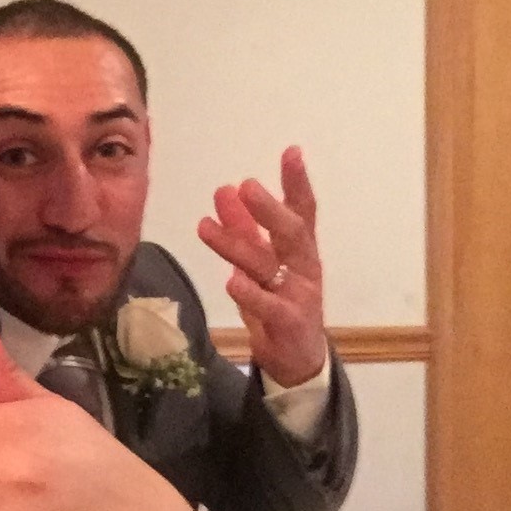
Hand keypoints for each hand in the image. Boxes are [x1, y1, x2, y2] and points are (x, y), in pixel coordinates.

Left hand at [196, 145, 327, 386]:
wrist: (296, 358)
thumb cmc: (279, 301)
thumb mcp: (261, 261)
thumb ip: (244, 228)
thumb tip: (225, 189)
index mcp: (300, 249)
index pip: (303, 210)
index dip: (297, 182)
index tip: (292, 152)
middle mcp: (303, 267)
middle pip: (290, 233)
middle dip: (269, 209)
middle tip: (247, 186)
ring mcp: (298, 295)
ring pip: (267, 266)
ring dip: (237, 245)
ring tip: (206, 227)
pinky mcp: (287, 322)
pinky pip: (267, 305)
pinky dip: (249, 293)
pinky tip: (231, 281)